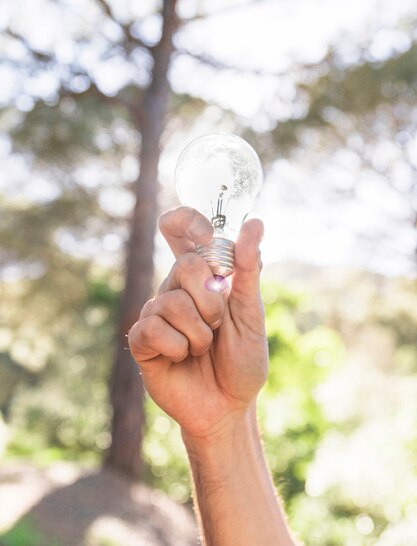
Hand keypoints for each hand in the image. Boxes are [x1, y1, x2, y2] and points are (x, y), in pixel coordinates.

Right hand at [128, 207, 267, 439]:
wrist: (228, 408)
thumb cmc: (242, 361)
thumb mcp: (251, 314)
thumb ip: (248, 270)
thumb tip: (254, 222)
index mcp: (202, 276)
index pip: (181, 228)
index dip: (188, 220)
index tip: (207, 235)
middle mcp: (175, 289)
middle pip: (184, 265)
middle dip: (211, 301)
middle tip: (218, 324)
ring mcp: (156, 313)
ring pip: (171, 301)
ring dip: (199, 333)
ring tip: (202, 348)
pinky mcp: (142, 341)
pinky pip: (153, 329)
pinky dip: (178, 348)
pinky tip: (182, 359)